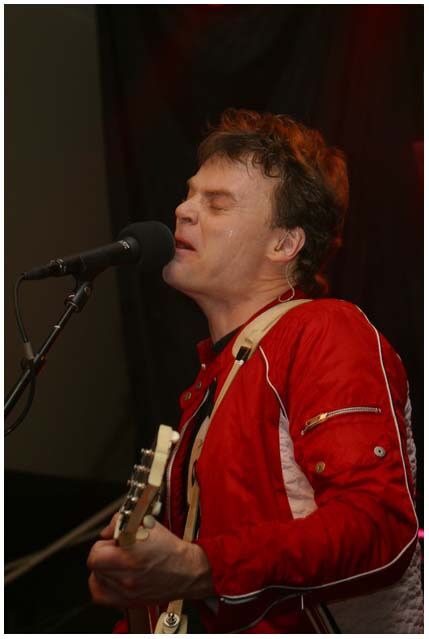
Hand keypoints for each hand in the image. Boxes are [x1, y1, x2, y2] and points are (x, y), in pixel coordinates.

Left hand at [87, 515, 213, 608]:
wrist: (186, 570)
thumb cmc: (170, 549)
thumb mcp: (147, 524)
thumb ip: (121, 522)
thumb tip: (108, 530)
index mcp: (131, 552)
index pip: (97, 550)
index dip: (105, 542)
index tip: (114, 540)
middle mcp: (126, 573)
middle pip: (95, 563)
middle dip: (103, 553)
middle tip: (115, 550)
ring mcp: (126, 590)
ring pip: (96, 578)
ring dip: (103, 568)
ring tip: (116, 563)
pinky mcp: (128, 601)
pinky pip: (100, 595)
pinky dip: (102, 585)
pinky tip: (111, 577)